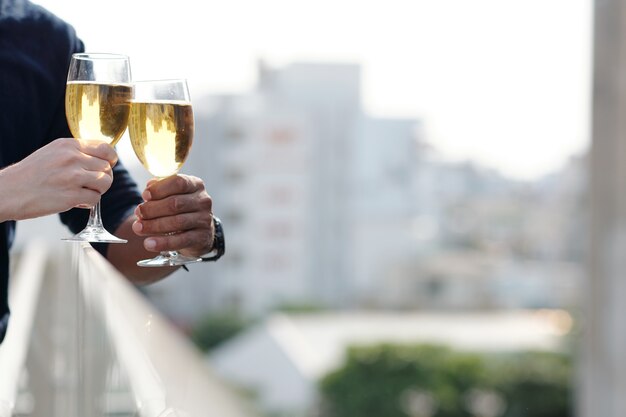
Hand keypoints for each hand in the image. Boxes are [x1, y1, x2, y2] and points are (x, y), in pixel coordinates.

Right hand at [0, 138, 116, 221]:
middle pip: (107, 168)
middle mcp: (72, 158)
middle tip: (90, 184)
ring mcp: (72, 177)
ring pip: (105, 183)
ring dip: (98, 190)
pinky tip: (76, 201)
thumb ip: (76, 152)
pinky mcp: (71, 196)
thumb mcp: (53, 152)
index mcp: (69, 145)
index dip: (110, 159)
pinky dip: (88, 203)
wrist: (9, 191)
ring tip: (84, 192)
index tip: (108, 165)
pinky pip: (95, 199)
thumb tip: (103, 157)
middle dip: (103, 178)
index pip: (105, 148)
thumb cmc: (31, 173)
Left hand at [132, 175, 213, 255]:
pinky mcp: (202, 237)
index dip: (159, 189)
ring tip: (138, 228)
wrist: (198, 231)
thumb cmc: (181, 209)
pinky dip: (163, 242)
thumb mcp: (173, 194)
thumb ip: (160, 188)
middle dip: (152, 209)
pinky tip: (149, 243)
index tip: (145, 195)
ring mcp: (204, 220)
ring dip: (154, 226)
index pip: (178, 183)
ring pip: (177, 222)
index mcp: (196, 185)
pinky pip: (181, 240)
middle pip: (175, 203)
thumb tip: (149, 187)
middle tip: (138, 213)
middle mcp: (203, 201)